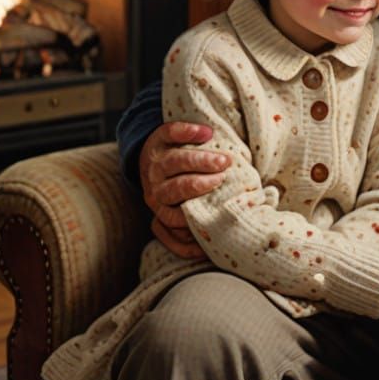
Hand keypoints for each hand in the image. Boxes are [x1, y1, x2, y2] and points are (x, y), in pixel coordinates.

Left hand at [139, 121, 228, 258]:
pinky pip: (170, 133)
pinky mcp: (159, 138)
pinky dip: (187, 132)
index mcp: (163, 210)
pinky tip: (207, 133)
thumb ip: (203, 225)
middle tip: (222, 178)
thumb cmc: (186, 190)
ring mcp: (156, 162)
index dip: (194, 218)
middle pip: (174, 189)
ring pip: (173, 162)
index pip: (174, 220)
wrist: (160, 158)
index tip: (219, 211)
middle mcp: (156, 187)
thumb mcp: (189, 212)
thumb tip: (220, 247)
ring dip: (199, 161)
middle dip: (199, 184)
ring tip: (223, 161)